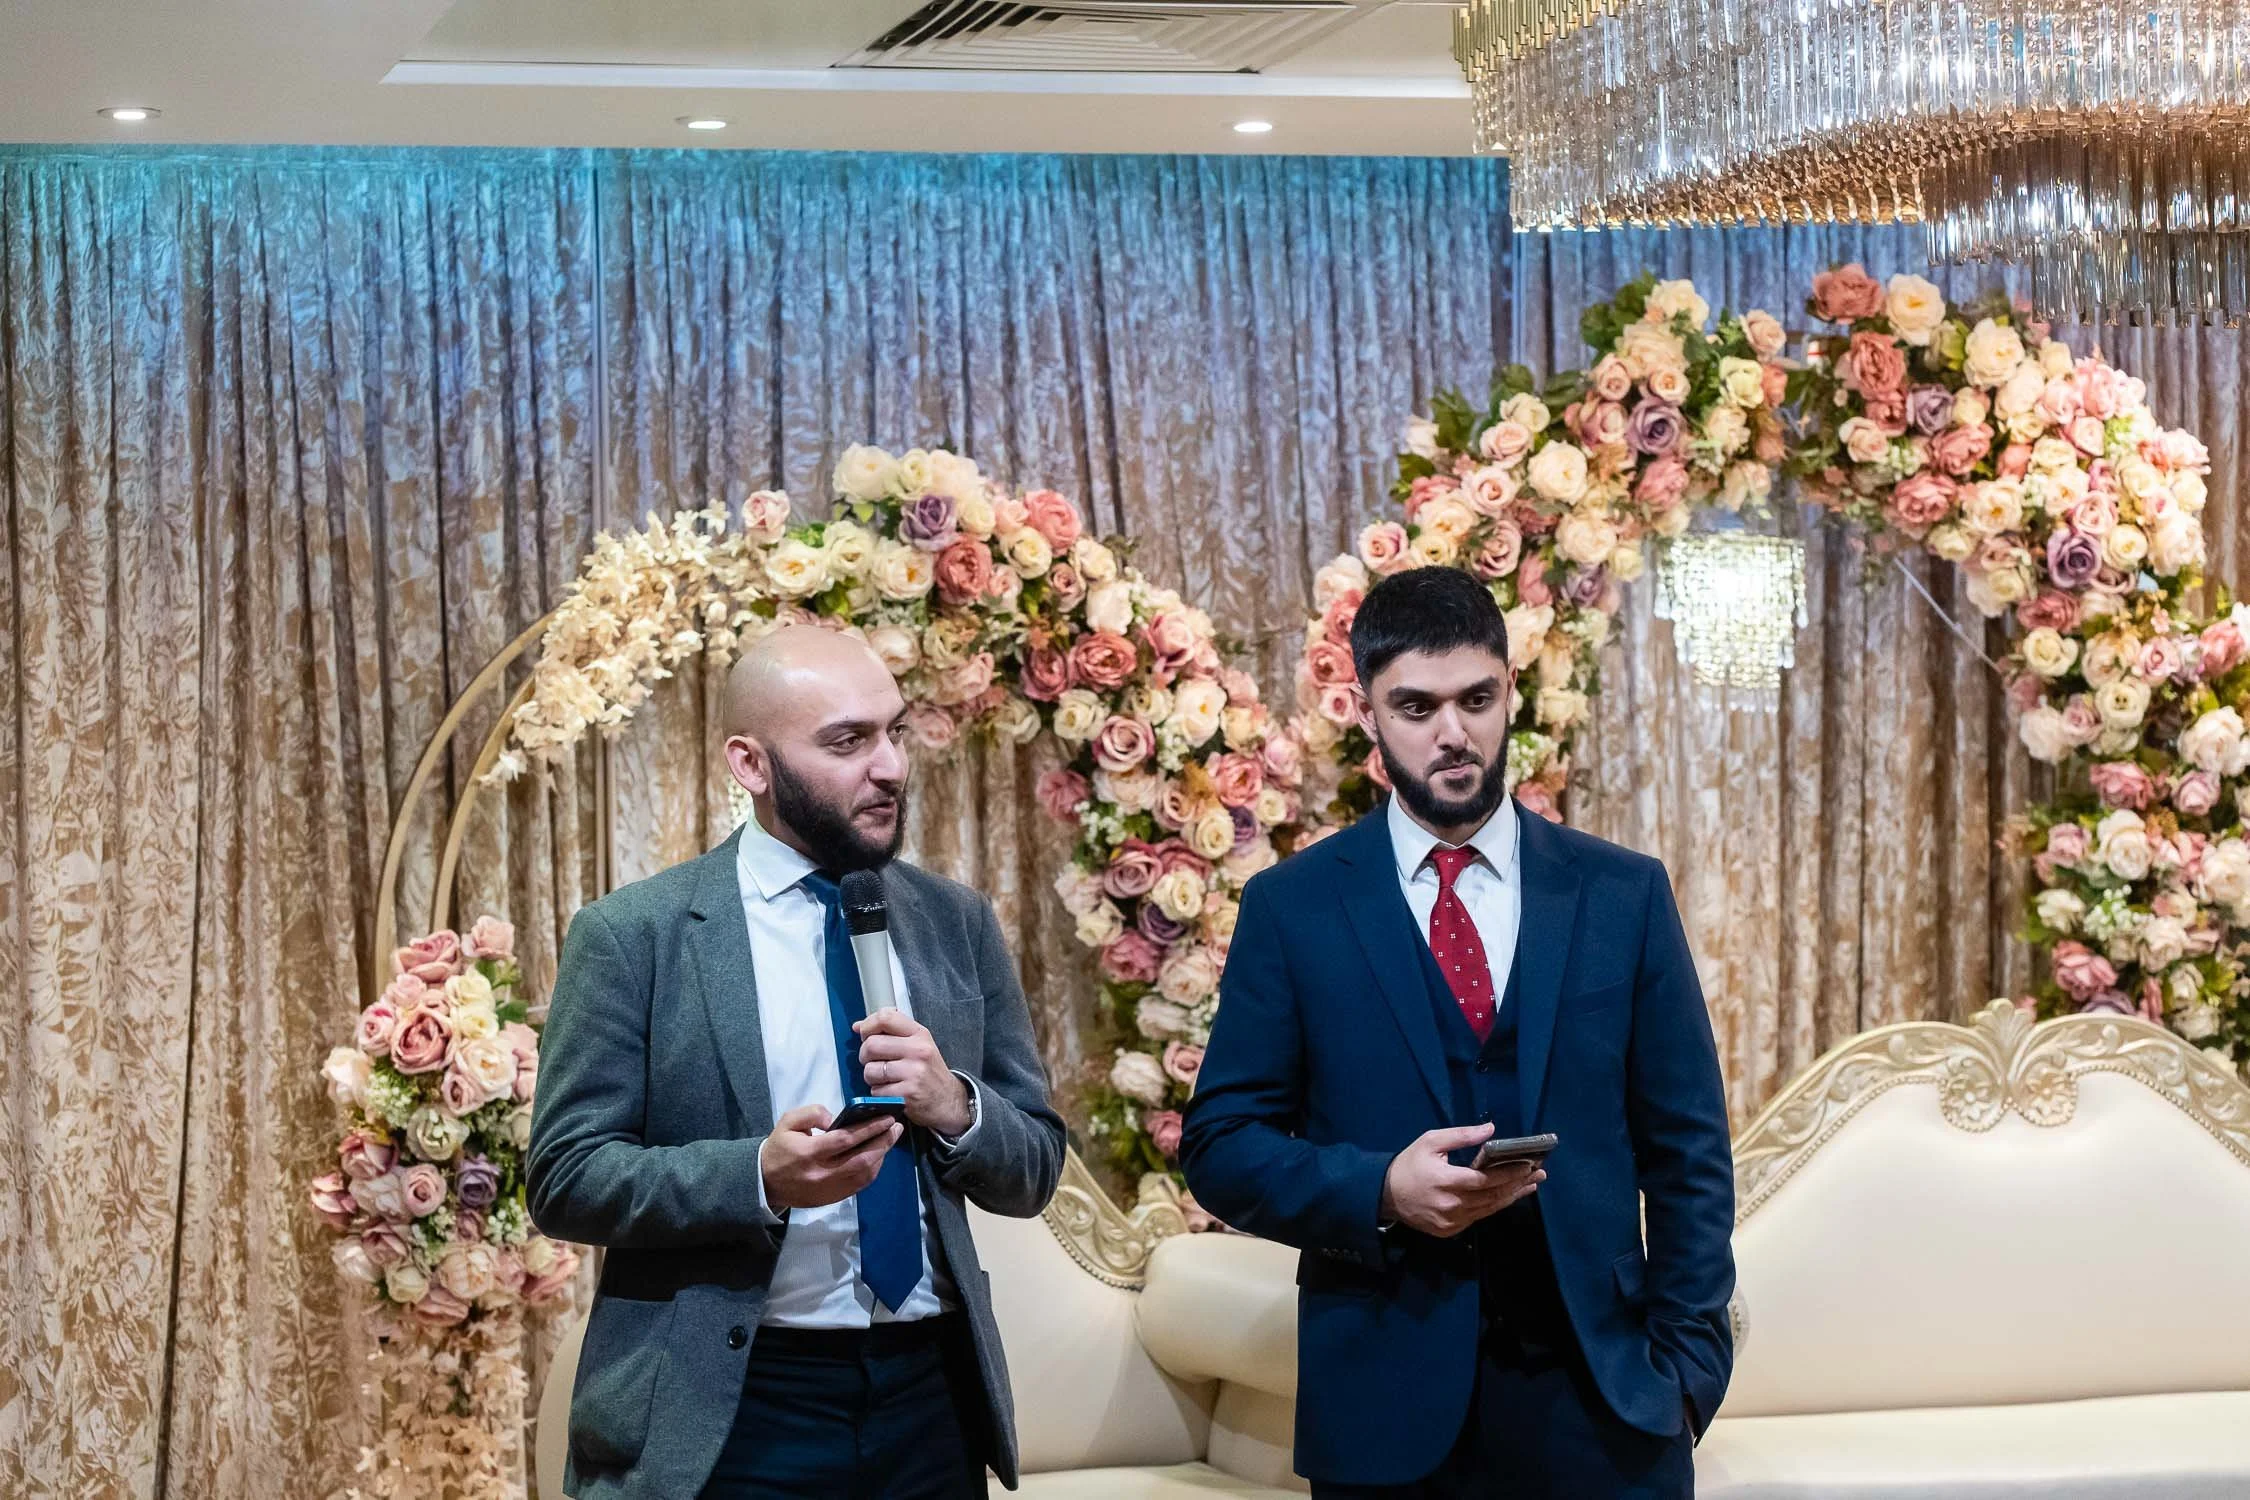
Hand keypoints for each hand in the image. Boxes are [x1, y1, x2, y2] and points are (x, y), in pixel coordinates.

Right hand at [760, 1104, 902, 1210]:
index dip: (869, 1129)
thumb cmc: (780, 1147)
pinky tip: (878, 1156)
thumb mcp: (788, 1122)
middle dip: (883, 1142)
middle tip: (896, 1127)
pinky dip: (873, 1170)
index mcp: (809, 1153)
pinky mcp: (833, 1198)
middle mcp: (822, 1173)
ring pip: (864, 1174)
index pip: (846, 1140)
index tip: (886, 1118)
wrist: (765, 1181)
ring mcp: (829, 1189)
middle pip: (861, 1159)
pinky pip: (859, 1185)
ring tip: (890, 1138)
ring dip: (881, 1156)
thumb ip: (812, 1113)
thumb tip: (836, 1119)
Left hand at [854, 1010, 972, 1136]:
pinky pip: (876, 1091)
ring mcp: (913, 1073)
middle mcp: (918, 1051)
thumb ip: (891, 1032)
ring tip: (885, 1078)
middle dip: (865, 1055)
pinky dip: (879, 1093)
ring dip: (871, 1077)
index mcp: (920, 1034)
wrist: (948, 1101)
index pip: (885, 1018)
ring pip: (870, 1070)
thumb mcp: (919, 1044)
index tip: (864, 1034)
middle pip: (871, 1045)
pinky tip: (892, 1091)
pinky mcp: (907, 1094)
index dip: (868, 1025)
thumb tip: (858, 1026)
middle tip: (874, 1061)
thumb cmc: (929, 1072)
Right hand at [1379, 1124, 1544, 1238]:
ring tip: (1531, 1185)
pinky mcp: (1449, 1231)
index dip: (1508, 1173)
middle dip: (1518, 1184)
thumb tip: (1491, 1129)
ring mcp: (1451, 1221)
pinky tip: (1507, 1197)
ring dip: (1511, 1197)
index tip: (1529, 1164)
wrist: (1385, 1194)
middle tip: (1539, 1174)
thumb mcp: (1430, 1141)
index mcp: (1445, 1180)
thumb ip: (1461, 1135)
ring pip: (1489, 1210)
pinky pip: (1478, 1218)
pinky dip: (1494, 1207)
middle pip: (1492, 1196)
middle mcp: (1451, 1205)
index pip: (1485, 1179)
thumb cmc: (1409, 1164)